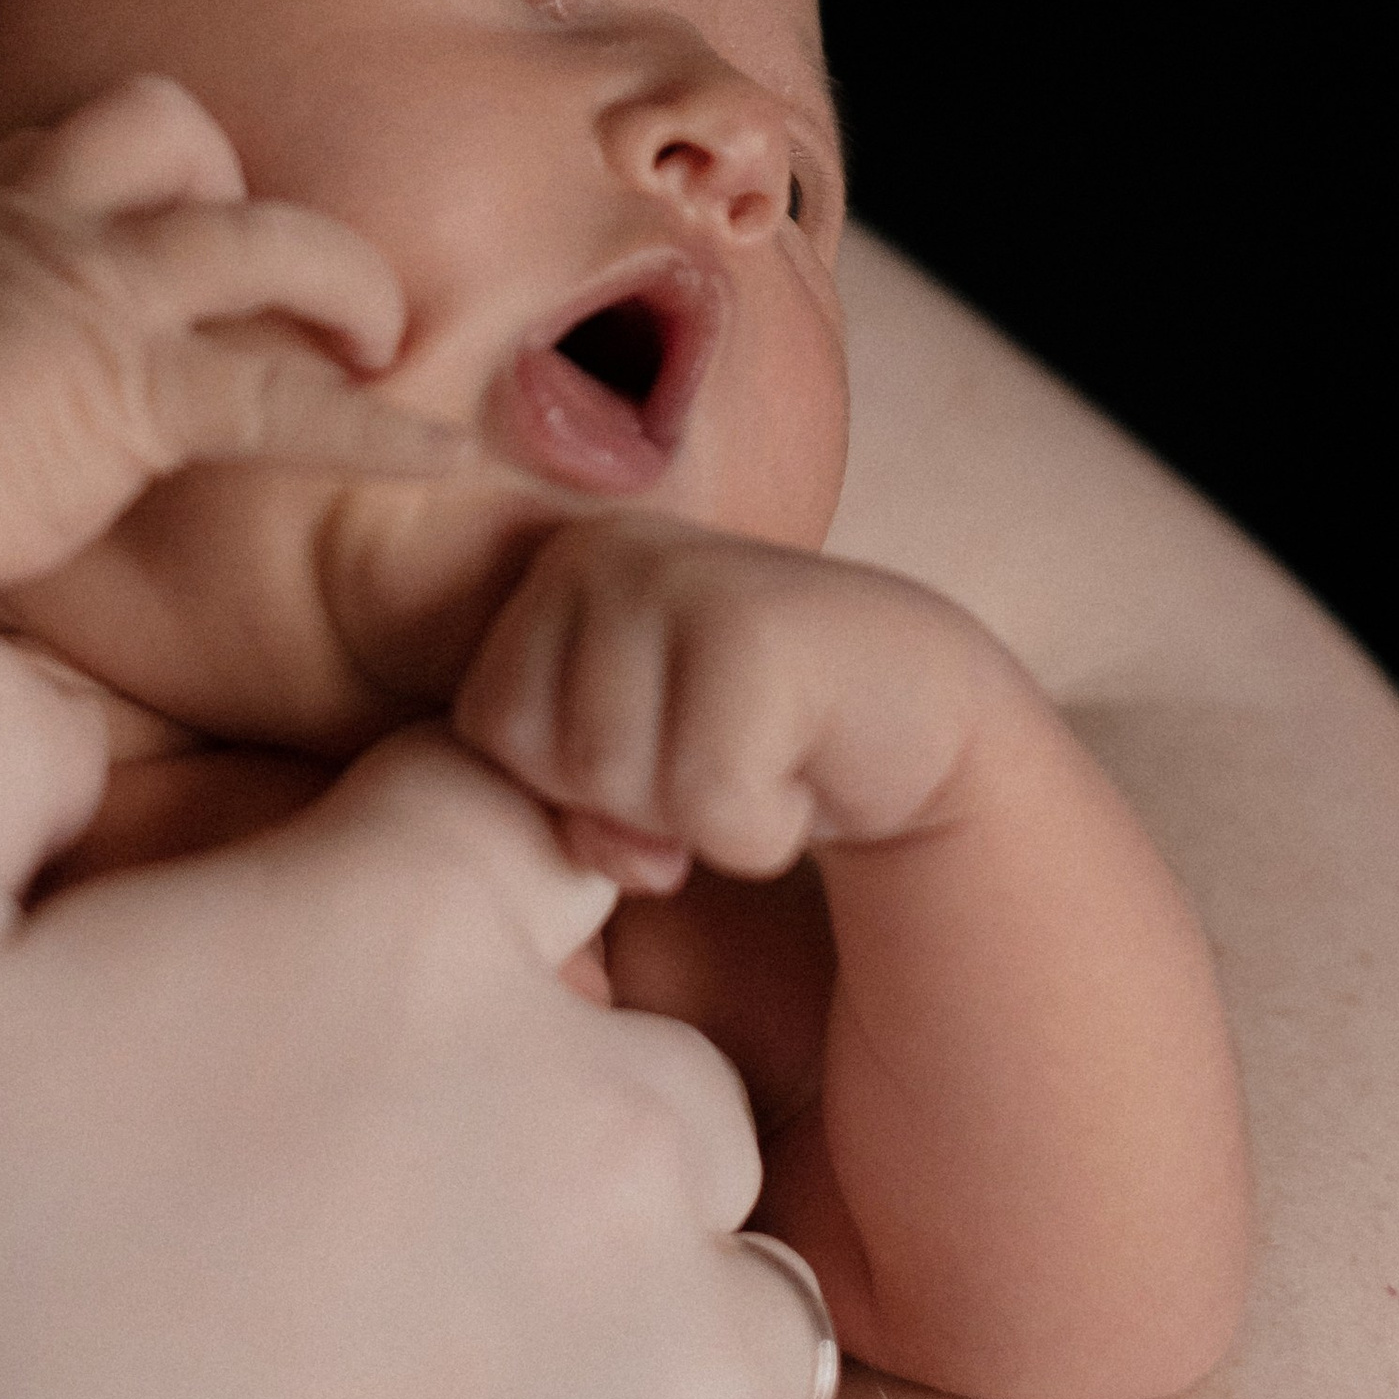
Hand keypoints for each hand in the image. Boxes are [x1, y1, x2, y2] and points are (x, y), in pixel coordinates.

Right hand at [0, 70, 466, 585]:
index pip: (79, 133)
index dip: (142, 173)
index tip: (166, 226)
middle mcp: (49, 224)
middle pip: (164, 122)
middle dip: (231, 180)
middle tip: (267, 276)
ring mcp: (103, 297)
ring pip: (264, 238)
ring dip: (345, 281)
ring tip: (384, 339)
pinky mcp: (141, 393)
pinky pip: (286, 402)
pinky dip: (376, 431)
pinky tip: (443, 458)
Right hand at [0, 658, 841, 1398]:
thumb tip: (73, 652)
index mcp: (410, 936)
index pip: (487, 797)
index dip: (384, 876)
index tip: (289, 998)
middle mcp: (605, 1120)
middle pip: (610, 1029)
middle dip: (493, 1085)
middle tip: (286, 1239)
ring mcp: (688, 1374)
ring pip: (705, 1255)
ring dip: (583, 1291)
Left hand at [454, 518, 1020, 888]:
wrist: (911, 710)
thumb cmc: (743, 742)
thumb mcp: (625, 771)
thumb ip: (562, 801)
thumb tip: (595, 846)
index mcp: (550, 573)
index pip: (488, 731)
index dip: (570, 782)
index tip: (659, 750)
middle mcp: (602, 552)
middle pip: (548, 760)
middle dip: (635, 802)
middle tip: (720, 756)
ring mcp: (680, 577)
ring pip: (620, 785)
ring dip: (702, 818)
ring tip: (761, 756)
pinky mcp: (757, 630)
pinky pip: (710, 805)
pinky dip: (762, 829)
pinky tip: (804, 770)